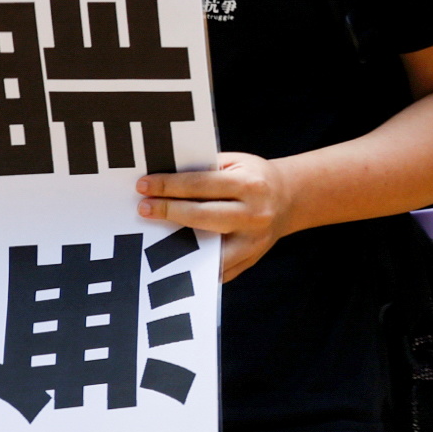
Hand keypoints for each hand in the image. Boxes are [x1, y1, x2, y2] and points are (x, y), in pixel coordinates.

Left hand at [138, 152, 296, 282]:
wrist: (289, 199)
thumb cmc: (254, 177)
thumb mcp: (236, 162)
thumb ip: (205, 170)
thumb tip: (165, 180)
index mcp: (250, 185)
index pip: (201, 185)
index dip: (169, 186)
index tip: (144, 187)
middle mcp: (254, 215)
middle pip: (202, 216)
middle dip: (168, 211)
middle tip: (143, 208)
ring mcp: (253, 243)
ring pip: (207, 248)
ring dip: (176, 243)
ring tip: (153, 235)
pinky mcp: (249, 261)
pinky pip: (215, 269)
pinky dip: (193, 264)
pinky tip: (173, 255)